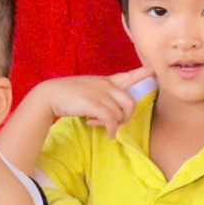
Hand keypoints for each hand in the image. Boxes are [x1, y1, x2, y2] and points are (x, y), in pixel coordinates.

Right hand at [35, 65, 153, 136]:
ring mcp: (101, 94)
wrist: (50, 95)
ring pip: (121, 113)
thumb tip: (107, 114)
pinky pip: (111, 120)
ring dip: (114, 124)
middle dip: (126, 117)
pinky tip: (107, 133)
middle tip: (114, 124)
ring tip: (100, 126)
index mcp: (105, 81)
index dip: (142, 74)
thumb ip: (100, 97)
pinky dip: (111, 129)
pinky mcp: (95, 104)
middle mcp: (106, 86)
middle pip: (130, 102)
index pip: (128, 76)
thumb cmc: (65, 95)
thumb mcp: (86, 90)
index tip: (153, 70)